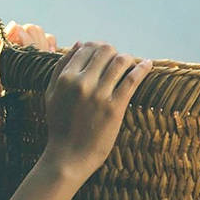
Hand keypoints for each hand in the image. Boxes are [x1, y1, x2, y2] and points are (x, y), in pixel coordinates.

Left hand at [0, 20, 57, 134]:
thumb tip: (15, 25)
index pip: (20, 29)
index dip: (28, 38)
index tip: (29, 51)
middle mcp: (12, 49)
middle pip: (35, 32)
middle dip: (38, 43)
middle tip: (35, 61)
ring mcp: (24, 59)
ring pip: (45, 41)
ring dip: (47, 48)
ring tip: (43, 63)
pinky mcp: (34, 70)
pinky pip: (48, 53)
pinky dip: (52, 54)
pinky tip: (49, 63)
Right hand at [38, 41, 150, 182]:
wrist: (69, 156)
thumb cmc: (59, 125)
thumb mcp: (51, 93)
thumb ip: (61, 67)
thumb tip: (80, 43)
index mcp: (65, 78)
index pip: (86, 48)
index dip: (97, 47)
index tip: (103, 53)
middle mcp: (82, 83)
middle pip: (105, 51)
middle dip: (113, 51)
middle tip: (117, 58)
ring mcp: (99, 95)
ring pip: (120, 62)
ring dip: (127, 58)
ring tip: (130, 63)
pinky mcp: (115, 107)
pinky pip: (132, 80)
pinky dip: (142, 69)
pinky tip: (147, 64)